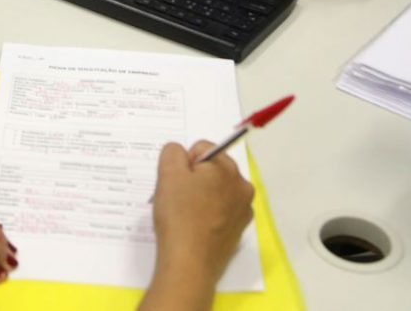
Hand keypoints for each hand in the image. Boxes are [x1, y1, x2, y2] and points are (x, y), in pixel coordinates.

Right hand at [141, 141, 254, 310]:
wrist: (189, 263)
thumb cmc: (179, 215)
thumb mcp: (167, 173)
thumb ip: (172, 152)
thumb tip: (181, 153)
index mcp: (228, 168)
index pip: (202, 148)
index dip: (184, 162)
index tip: (176, 182)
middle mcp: (242, 186)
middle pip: (212, 170)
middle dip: (194, 178)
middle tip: (179, 198)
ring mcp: (243, 211)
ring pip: (216, 191)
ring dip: (202, 196)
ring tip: (186, 214)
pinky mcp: (238, 231)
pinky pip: (221, 212)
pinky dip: (208, 214)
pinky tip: (196, 227)